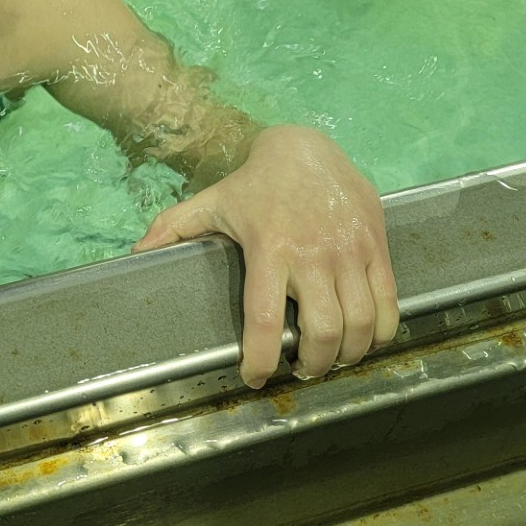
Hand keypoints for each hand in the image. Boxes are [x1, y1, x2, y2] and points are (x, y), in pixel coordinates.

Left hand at [132, 125, 397, 388]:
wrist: (305, 147)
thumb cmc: (254, 184)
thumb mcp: (209, 202)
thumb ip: (172, 230)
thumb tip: (136, 257)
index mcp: (269, 249)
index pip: (265, 320)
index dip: (260, 359)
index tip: (254, 378)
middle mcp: (314, 253)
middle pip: (324, 332)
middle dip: (314, 366)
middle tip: (303, 371)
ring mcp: (351, 250)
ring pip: (362, 324)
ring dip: (348, 355)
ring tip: (333, 360)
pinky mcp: (377, 245)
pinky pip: (389, 302)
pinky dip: (382, 331)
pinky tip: (366, 339)